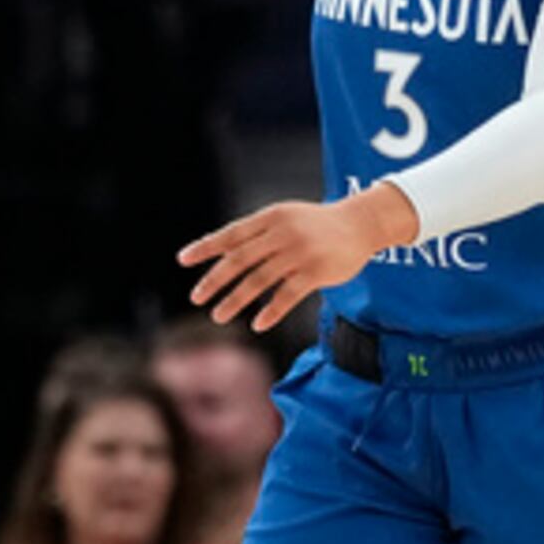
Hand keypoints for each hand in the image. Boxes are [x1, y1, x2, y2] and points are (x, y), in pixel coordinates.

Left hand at [180, 188, 403, 332]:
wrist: (360, 224)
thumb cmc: (316, 224)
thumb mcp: (285, 219)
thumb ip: (257, 234)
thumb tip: (222, 252)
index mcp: (270, 218)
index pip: (231, 234)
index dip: (206, 247)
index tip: (183, 259)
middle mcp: (281, 233)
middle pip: (240, 259)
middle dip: (215, 280)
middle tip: (196, 297)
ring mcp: (299, 253)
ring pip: (259, 280)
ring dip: (235, 300)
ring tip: (218, 316)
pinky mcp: (316, 272)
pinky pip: (286, 296)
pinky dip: (270, 312)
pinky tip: (258, 324)